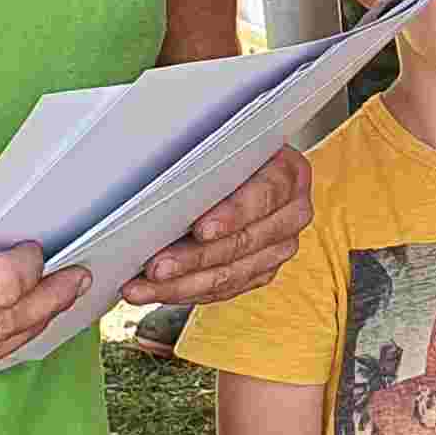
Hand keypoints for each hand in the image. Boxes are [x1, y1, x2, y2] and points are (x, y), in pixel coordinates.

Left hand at [122, 147, 310, 306]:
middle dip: (194, 258)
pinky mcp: (263, 271)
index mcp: (289, 173)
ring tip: (143, 288)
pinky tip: (158, 292)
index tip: (200, 229)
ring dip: (182, 285)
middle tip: (156, 267)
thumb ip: (207, 157)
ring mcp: (280, 246)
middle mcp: (292, 213)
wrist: (248, 168)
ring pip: (231, 274)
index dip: (232, 215)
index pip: (264, 195)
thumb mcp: (225, 142)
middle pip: (243, 243)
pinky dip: (188, 292)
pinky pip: (225, 290)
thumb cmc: (227, 151)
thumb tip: (161, 175)